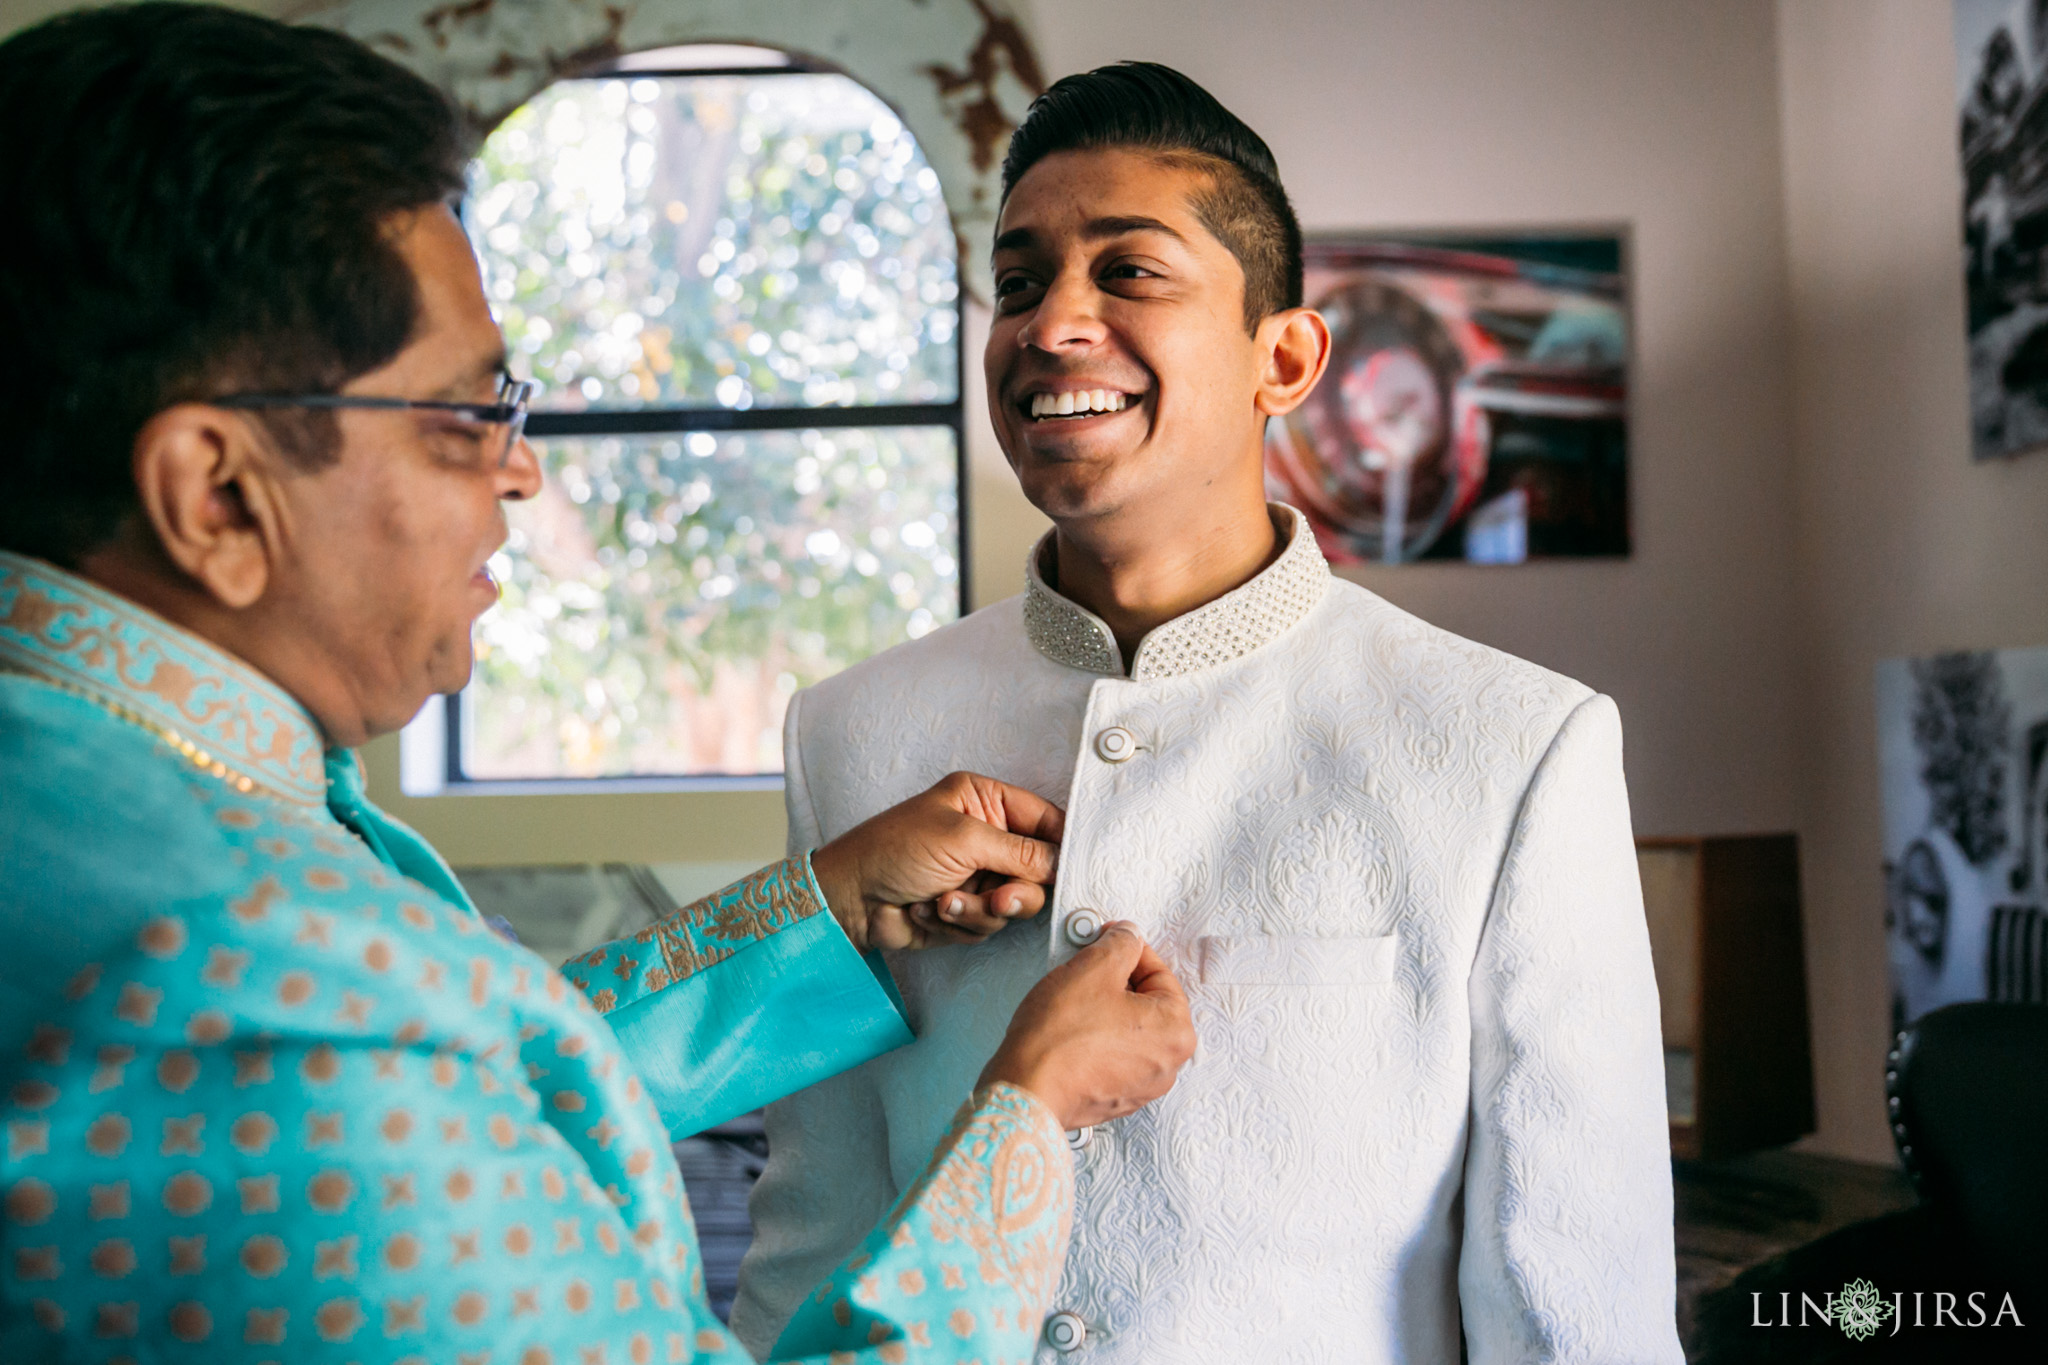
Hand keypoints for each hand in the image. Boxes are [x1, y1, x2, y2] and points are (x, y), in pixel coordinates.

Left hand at [809, 771, 1064, 950]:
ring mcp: (976, 874)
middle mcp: (986, 836)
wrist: (849, 899)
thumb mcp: (963, 840)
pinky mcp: (965, 909)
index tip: (1071, 871)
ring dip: (978, 910)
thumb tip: (1064, 864)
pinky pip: (987, 925)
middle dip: (1014, 891)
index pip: (1047, 820)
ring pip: (1012, 904)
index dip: (1062, 846)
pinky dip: (959, 923)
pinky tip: (927, 910)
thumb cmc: (895, 851)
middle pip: (1038, 870)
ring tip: (943, 903)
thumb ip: (1021, 852)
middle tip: (996, 899)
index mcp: (986, 801)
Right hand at [979, 922, 1197, 1129]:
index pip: (1158, 972)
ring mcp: (1142, 1086)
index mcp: (1176, 1031)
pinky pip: (1113, 1055)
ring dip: (1104, 1009)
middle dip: (1115, 981)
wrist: (1027, 1091)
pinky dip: (1096, 1039)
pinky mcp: (1115, 1099)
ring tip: (1073, 1003)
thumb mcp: (1094, 968)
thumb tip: (1128, 937)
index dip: (1126, 950)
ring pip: (1128, 1029)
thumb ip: (1121, 943)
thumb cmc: (1061, 1037)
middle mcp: (1168, 1064)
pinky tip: (1070, 1032)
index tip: (1104, 941)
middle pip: (1145, 1002)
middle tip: (1083, 972)